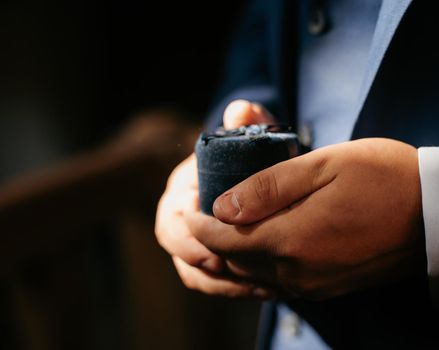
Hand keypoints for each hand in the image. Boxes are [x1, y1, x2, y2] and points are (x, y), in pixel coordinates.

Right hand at [155, 100, 276, 297]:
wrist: (266, 174)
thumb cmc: (255, 156)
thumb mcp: (255, 136)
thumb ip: (250, 122)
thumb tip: (241, 110)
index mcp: (184, 189)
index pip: (172, 218)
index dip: (188, 238)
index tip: (215, 250)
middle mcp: (183, 216)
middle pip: (178, 250)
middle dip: (203, 264)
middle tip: (234, 271)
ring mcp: (196, 240)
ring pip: (195, 273)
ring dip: (223, 284)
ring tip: (259, 286)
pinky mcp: (213, 258)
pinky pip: (214, 282)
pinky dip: (235, 288)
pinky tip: (265, 288)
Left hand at [186, 138, 423, 299]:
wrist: (435, 213)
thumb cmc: (381, 177)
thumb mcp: (323, 165)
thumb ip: (267, 188)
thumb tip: (221, 207)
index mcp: (291, 240)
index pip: (222, 240)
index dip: (197, 224)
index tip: (187, 204)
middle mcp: (297, 272)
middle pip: (234, 260)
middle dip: (210, 238)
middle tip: (202, 209)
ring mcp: (312, 284)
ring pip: (253, 273)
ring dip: (233, 251)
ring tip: (226, 222)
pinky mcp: (326, 286)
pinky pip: (277, 280)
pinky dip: (258, 262)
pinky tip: (260, 240)